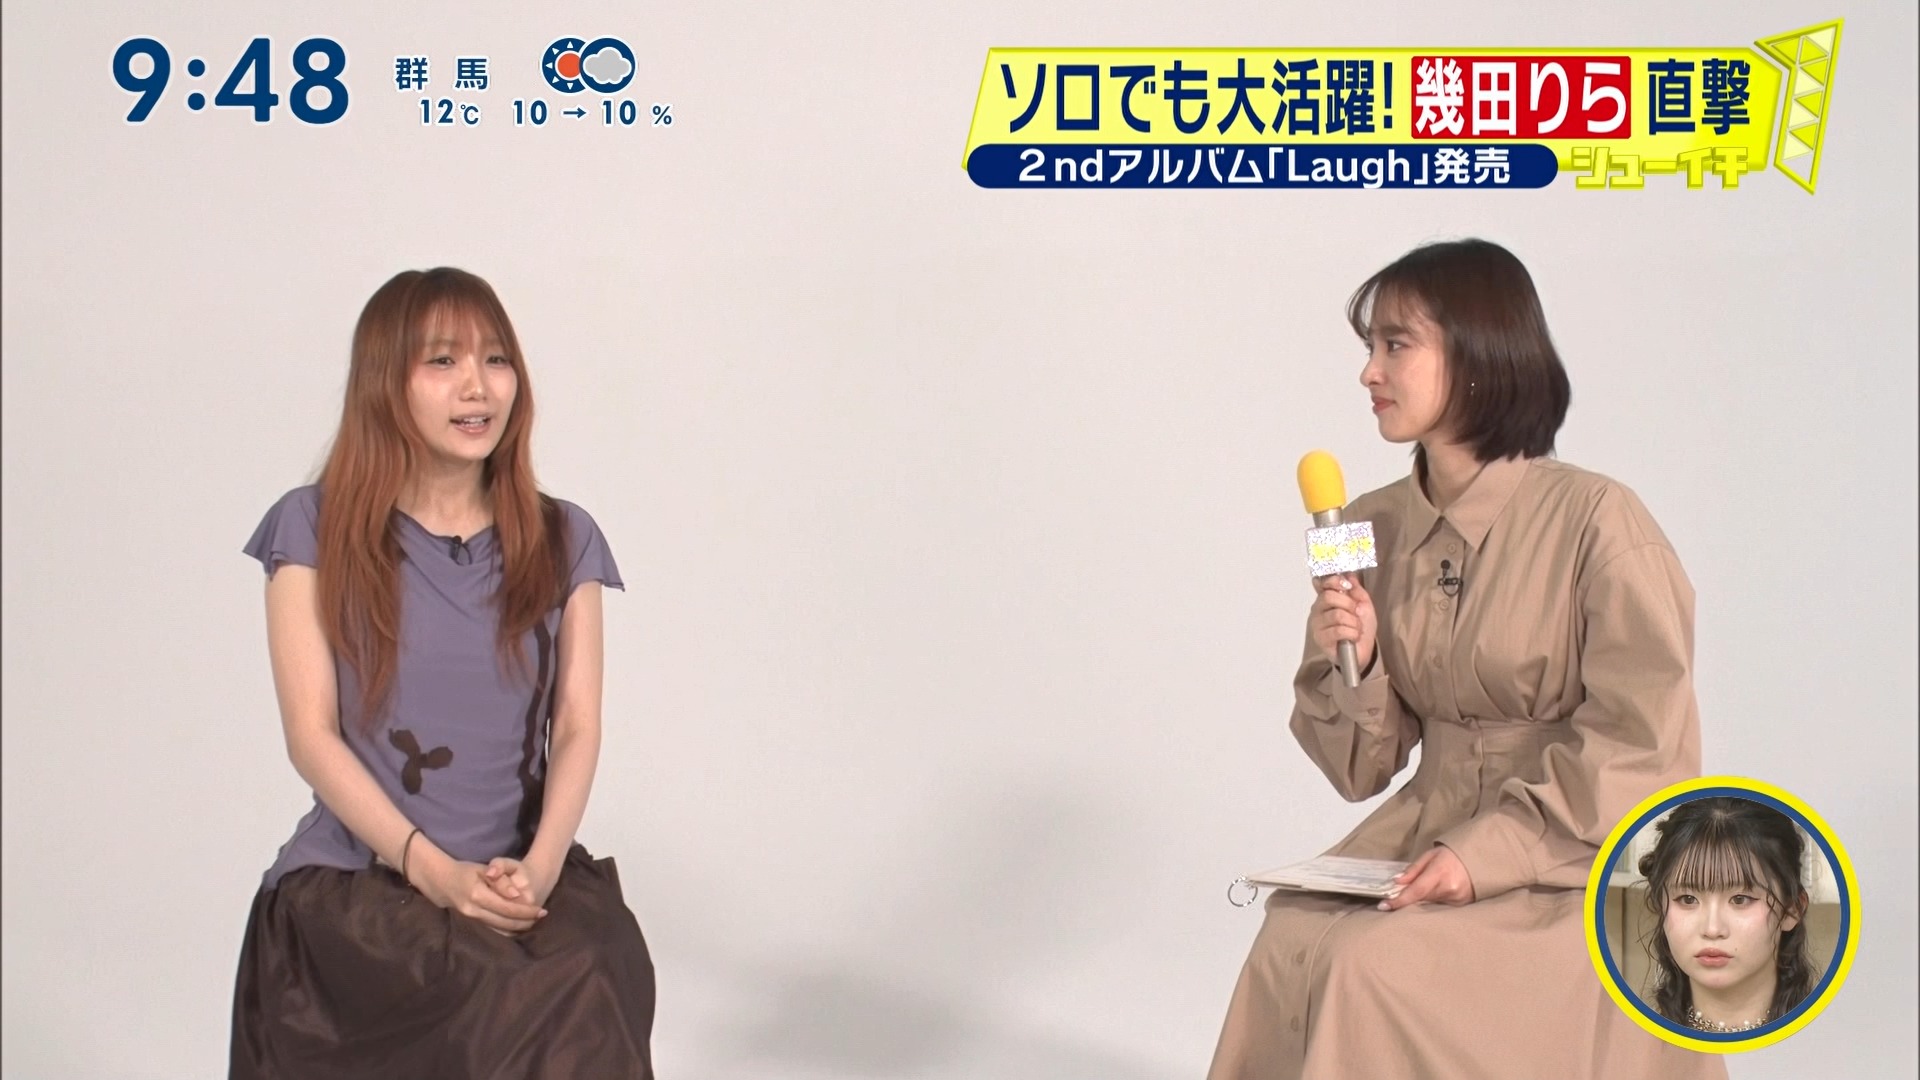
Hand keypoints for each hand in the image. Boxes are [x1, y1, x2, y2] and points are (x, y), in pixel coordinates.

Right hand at [411, 846, 547, 933]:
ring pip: (499, 930)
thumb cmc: (465, 871)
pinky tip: (517, 926)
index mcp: (478, 895)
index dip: (527, 911)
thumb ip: (501, 882)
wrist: (440, 881)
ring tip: (533, 921)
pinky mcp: (469, 924)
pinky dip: (506, 929)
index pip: (508, 908)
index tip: (542, 910)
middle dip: (526, 921)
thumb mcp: (483, 870)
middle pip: (505, 922)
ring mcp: (470, 920)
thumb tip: (517, 895)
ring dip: (517, 928)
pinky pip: (491, 930)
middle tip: (542, 916)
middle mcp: (473, 911)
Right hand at [1310, 574, 1375, 672]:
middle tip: (1357, 613)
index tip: (1347, 586)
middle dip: (1349, 604)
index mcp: (1326, 599)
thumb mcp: (1364, 605)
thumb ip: (1357, 590)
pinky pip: (1338, 630)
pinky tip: (1353, 637)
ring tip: (1356, 628)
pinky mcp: (1321, 639)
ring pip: (1337, 614)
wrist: (1363, 651)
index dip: (1335, 581)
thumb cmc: (1361, 628)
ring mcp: (1317, 625)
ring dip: (1353, 622)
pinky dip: (1352, 633)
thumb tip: (1350, 575)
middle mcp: (1318, 610)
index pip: (1323, 583)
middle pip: (1329, 596)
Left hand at [1379, 845, 1475, 910]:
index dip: (1399, 900)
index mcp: (1440, 872)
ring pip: (1429, 903)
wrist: (1479, 859)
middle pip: (1420, 899)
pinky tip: (1436, 891)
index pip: (1416, 891)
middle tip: (1398, 895)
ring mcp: (1457, 898)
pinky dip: (1434, 900)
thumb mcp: (1430, 855)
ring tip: (1426, 886)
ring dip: (1422, 898)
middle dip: (1408, 897)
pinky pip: (1440, 905)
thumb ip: (1413, 869)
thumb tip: (1396, 882)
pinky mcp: (1461, 905)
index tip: (1384, 906)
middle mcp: (1449, 888)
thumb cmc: (1451, 855)